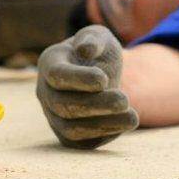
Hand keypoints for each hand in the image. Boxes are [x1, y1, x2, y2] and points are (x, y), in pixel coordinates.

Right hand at [36, 25, 138, 149]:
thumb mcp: (99, 37)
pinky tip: (126, 123)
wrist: (101, 73)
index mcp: (50, 63)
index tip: (104, 79)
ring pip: (71, 128)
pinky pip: (82, 142)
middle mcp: (45, 92)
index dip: (78, 79)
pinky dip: (105, 134)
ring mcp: (53, 116)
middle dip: (95, 104)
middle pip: (63, 105)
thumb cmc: (98, 52)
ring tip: (133, 117)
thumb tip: (84, 49)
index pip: (56, 75)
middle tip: (124, 99)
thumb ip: (92, 39)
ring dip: (103, 124)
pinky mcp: (68, 135)